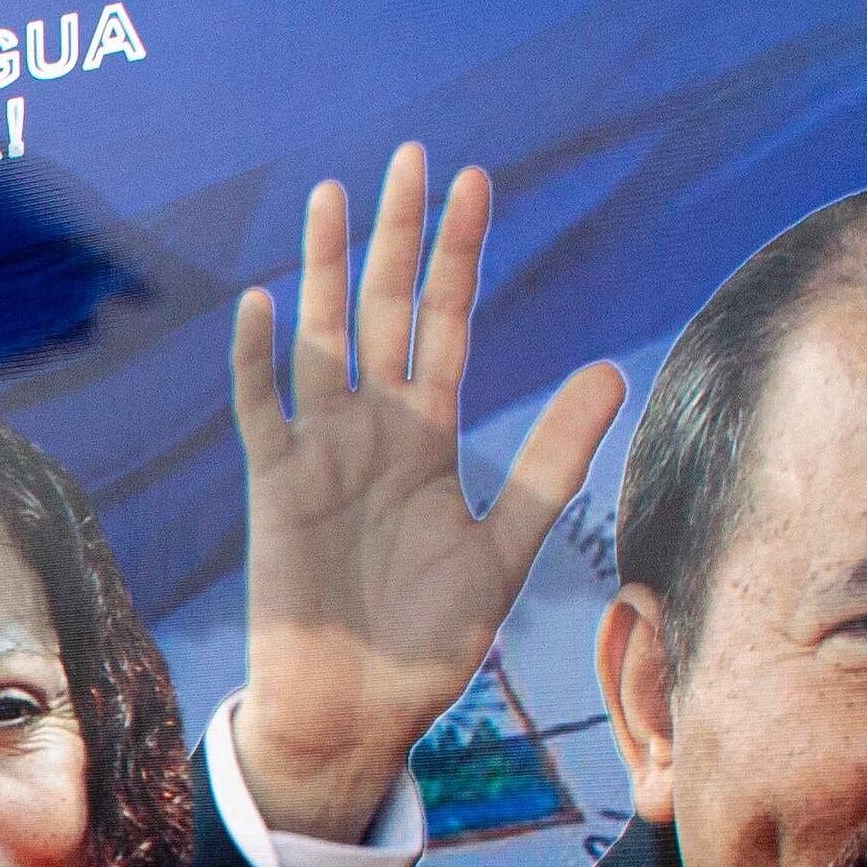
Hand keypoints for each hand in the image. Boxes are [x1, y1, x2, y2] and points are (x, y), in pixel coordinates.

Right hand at [230, 144, 628, 840]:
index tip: (476, 183)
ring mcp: (320, 454)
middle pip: (387, 310)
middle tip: (413, 156)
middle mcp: (374, 431)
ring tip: (332, 197)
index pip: (448, 324)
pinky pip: (263, 410)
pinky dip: (258, 359)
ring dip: (324, 269)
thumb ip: (550, 462)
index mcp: (429, 439)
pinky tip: (259, 302)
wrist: (355, 710)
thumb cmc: (426, 640)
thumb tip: (608, 371)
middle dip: (401, 235)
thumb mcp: (505, 550)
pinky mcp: (276, 489)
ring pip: (322, 339)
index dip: (463, 255)